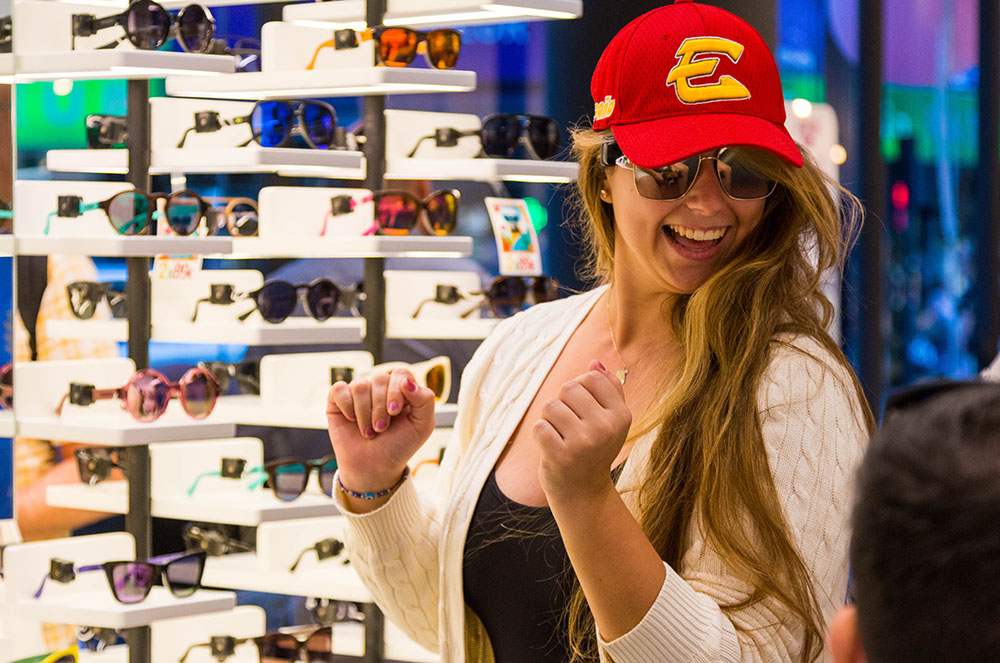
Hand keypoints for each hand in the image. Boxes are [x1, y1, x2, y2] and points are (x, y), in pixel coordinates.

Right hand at [326, 369, 436, 492]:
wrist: (373, 468)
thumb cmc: (398, 446)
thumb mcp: (422, 426)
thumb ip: (425, 400)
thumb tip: (407, 381)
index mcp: (402, 390)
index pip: (400, 374)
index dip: (396, 391)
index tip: (395, 412)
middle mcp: (380, 388)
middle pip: (379, 379)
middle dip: (380, 408)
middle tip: (381, 428)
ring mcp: (359, 393)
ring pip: (360, 386)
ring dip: (365, 413)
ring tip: (369, 431)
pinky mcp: (338, 400)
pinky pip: (339, 389)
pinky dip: (346, 405)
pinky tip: (351, 419)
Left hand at [533, 360, 631, 502]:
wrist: (583, 492)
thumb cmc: (594, 449)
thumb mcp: (610, 420)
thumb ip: (608, 389)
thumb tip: (594, 362)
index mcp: (621, 416)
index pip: (591, 377)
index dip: (580, 388)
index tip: (583, 410)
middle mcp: (605, 428)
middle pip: (568, 387)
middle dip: (562, 403)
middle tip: (570, 427)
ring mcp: (584, 443)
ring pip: (551, 405)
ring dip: (549, 419)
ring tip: (560, 437)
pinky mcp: (561, 456)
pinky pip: (539, 426)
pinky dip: (540, 435)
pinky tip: (552, 448)